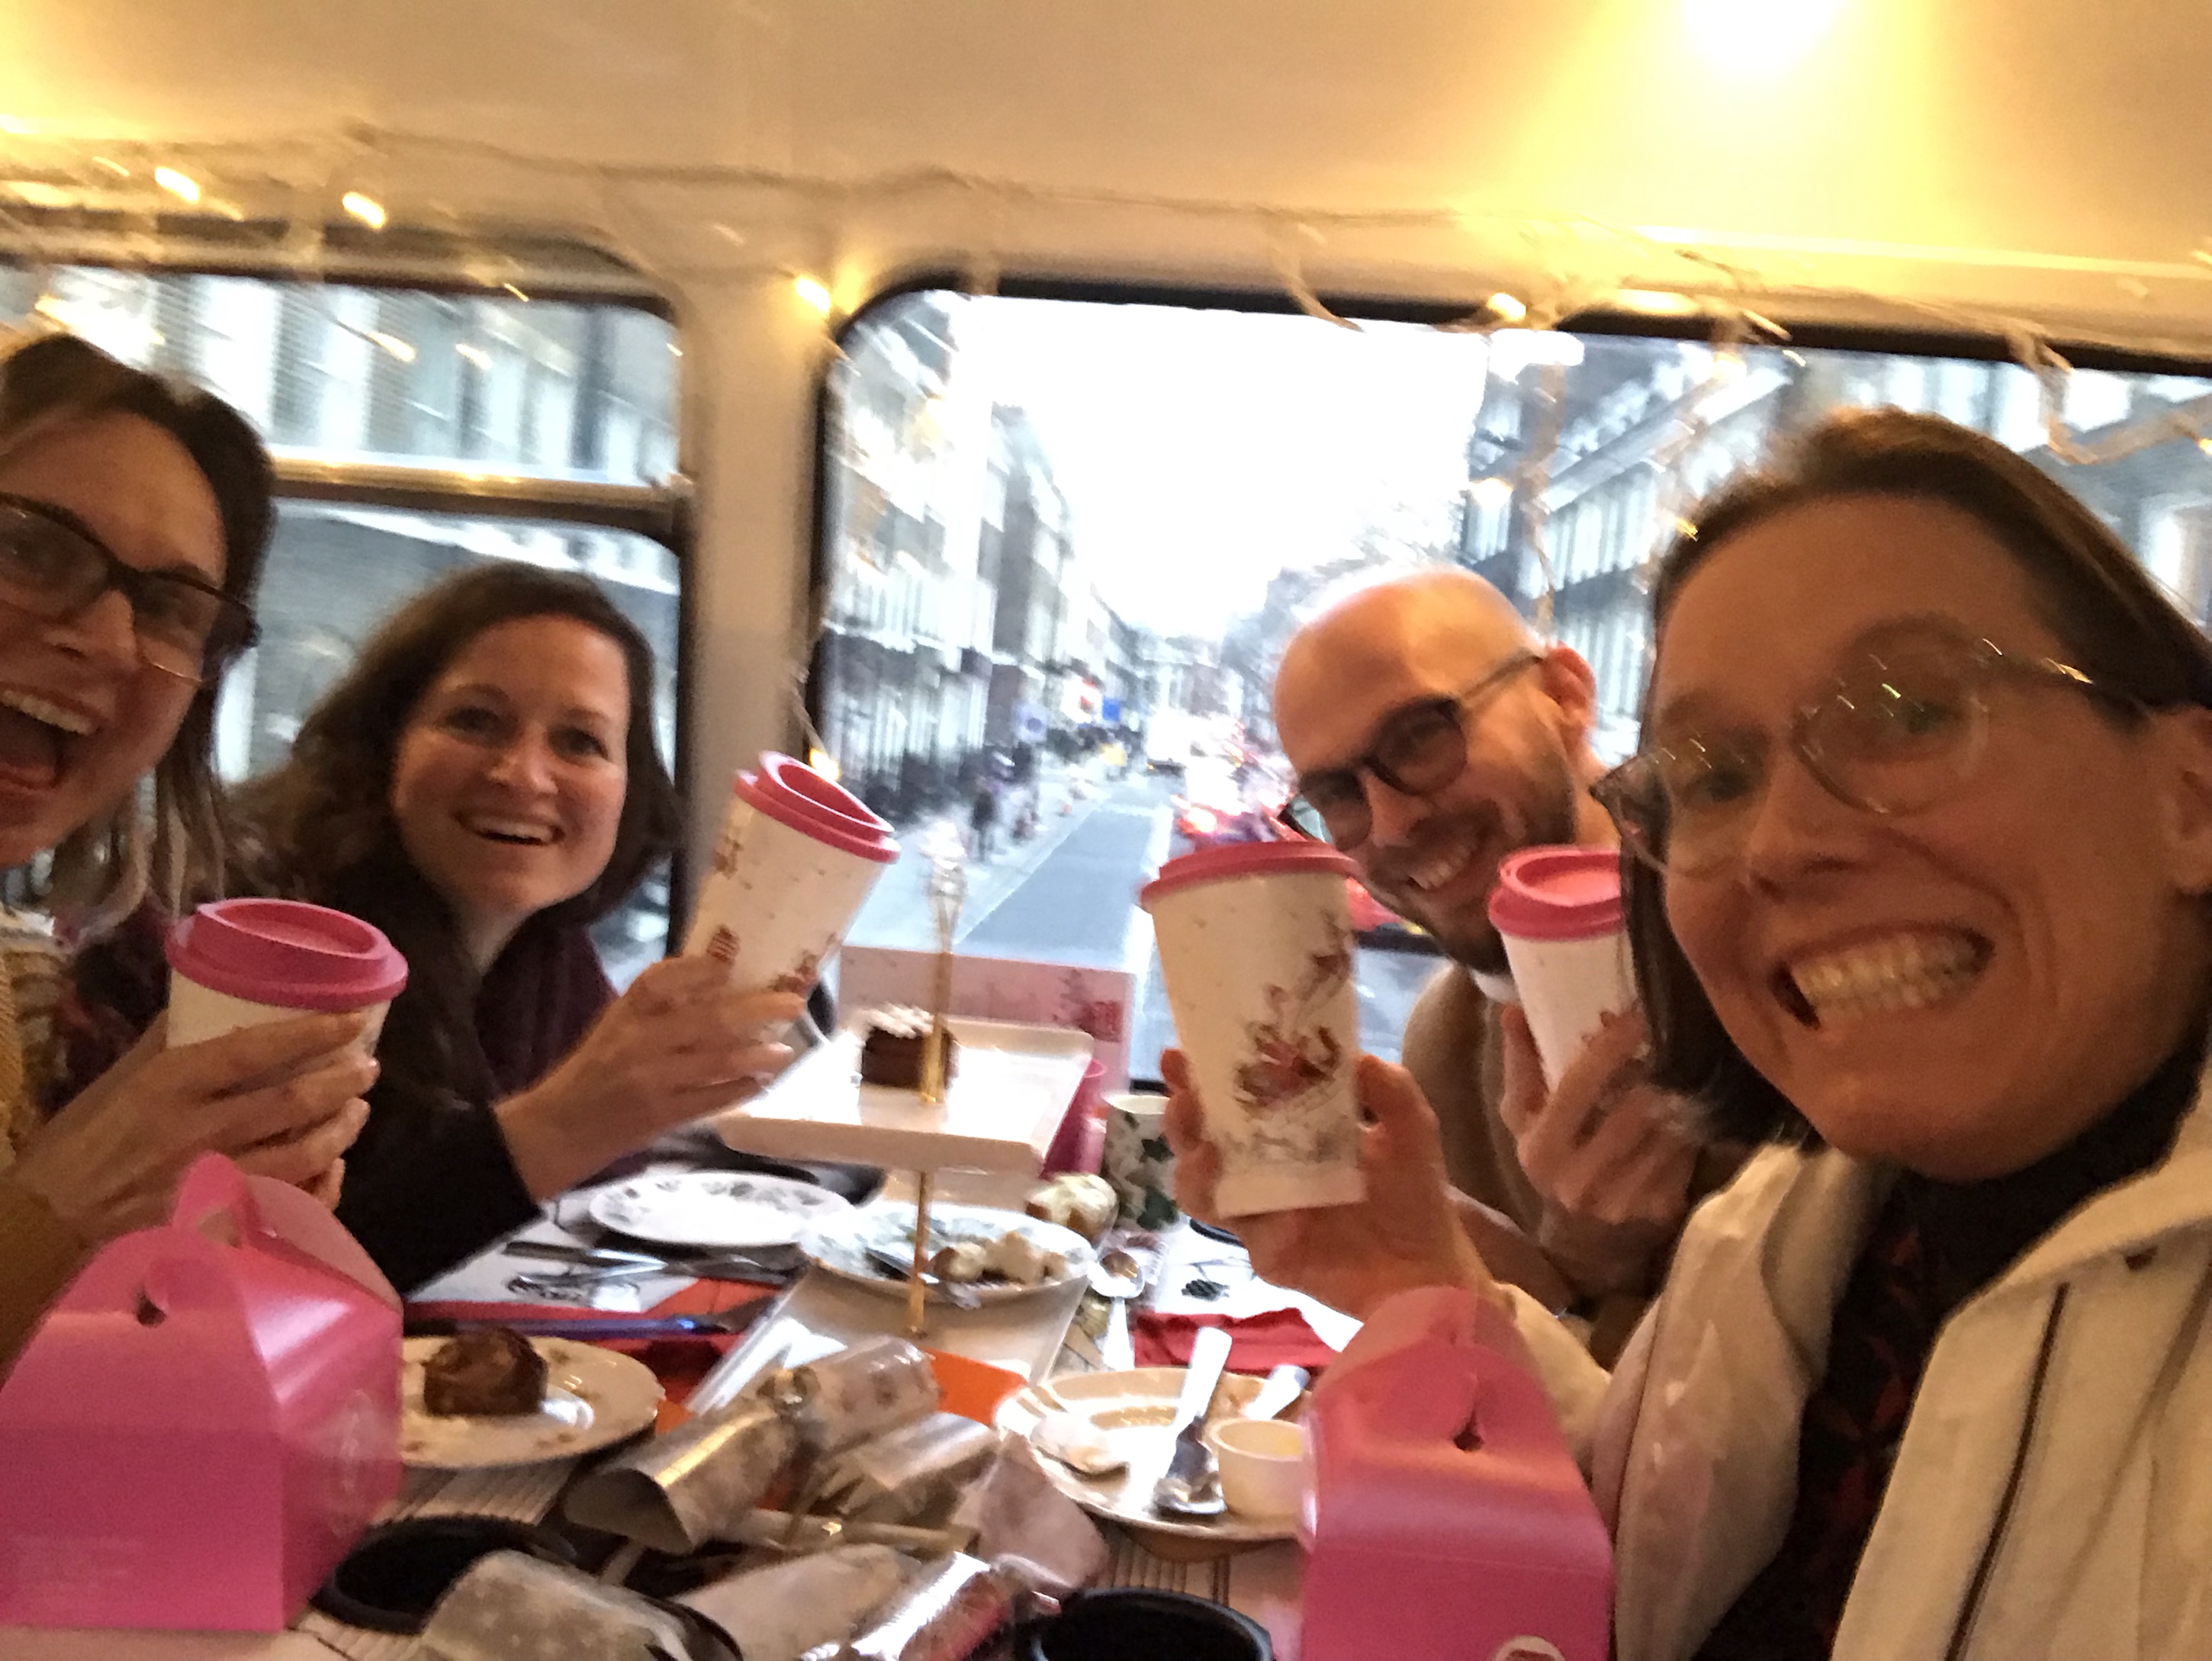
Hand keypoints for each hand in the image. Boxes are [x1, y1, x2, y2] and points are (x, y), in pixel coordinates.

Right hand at [11, 1012, 375, 1245]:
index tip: (352, 1021)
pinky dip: (321, 1188)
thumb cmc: (84, 1144)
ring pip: (302, 1156)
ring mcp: (211, 1184)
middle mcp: (195, 1133)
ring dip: (340, 1132)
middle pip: (292, 1104)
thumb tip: (210, 997)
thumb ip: (166, 1043)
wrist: (49, 1222)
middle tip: (366, 1069)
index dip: (313, 1034)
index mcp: (168, 1087)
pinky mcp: (219, 1226)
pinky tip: (331, 1169)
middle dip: (342, 1084)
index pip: (255, 1050)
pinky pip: (290, 1208)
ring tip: (355, 1112)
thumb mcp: (118, 1082)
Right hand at [497, 956, 805, 1198]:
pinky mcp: (659, 1115)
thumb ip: (659, 1006)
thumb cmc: (594, 1071)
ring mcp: (650, 1080)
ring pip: (716, 1061)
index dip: (700, 968)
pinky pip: (710, 1099)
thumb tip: (720, 977)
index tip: (734, 961)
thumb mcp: (617, 1026)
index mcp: (625, 1013)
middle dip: (757, 1008)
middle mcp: (638, 1041)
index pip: (661, 979)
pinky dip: (739, 1089)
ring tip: (784, 1050)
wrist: (559, 1128)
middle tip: (794, 1002)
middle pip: (707, 1018)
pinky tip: (759, 1082)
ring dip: (757, 1054)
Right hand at [1163, 1047, 1497, 1320]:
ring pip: (1200, 1193)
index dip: (1198, 1077)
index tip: (1179, 1054)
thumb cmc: (1412, 1194)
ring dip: (1193, 1170)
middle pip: (1198, 1141)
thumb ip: (1390, 1090)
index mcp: (1284, 1132)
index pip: (1228, 1099)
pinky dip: (1263, 1222)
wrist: (1430, 1267)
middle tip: (1184, 1097)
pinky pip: (1251, 1236)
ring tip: (1207, 1152)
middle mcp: (1261, 1171)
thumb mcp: (1410, 1129)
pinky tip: (1288, 1214)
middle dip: (1180, 1117)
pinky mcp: (1271, 1256)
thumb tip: (1357, 1056)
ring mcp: (1260, 1216)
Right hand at [1497, 1004, 1697, 1296]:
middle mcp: (1579, 1178)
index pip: (1577, 1086)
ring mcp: (1624, 1198)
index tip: (1634, 1011)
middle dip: (1657, 1065)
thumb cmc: (1551, 1160)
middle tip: (1675, 1027)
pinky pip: (1685, 1153)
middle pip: (1632, 1107)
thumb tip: (1511, 1010)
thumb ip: (1520, 1066)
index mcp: (1541, 1148)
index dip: (1608, 1046)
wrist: (1584, 1240)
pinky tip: (1695, 1100)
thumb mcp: (1522, 1120)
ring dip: (1681, 1091)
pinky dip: (1692, 1122)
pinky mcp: (1660, 1207)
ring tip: (1690, 1055)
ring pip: (1665, 1128)